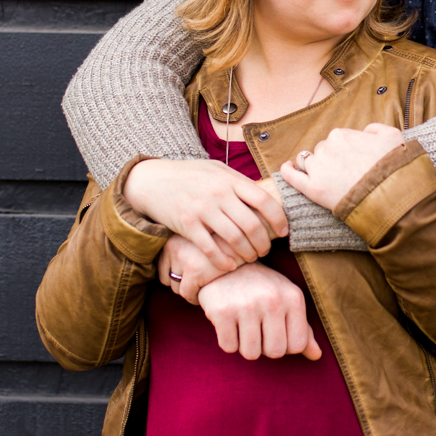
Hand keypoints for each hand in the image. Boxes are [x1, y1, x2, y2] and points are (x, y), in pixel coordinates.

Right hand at [123, 158, 287, 271]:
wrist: (152, 180)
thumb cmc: (189, 175)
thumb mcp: (216, 169)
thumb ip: (239, 182)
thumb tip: (265, 194)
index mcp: (230, 179)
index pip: (264, 201)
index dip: (278, 219)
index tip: (283, 232)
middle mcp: (218, 194)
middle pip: (252, 225)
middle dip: (264, 243)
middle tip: (265, 250)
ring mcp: (202, 209)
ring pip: (235, 239)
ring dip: (247, 254)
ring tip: (250, 258)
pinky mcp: (187, 225)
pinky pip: (211, 249)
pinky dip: (224, 261)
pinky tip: (230, 266)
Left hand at [158, 233, 235, 304]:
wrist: (245, 239)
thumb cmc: (222, 242)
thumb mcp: (199, 240)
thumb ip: (184, 249)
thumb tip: (171, 272)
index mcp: (172, 236)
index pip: (162, 265)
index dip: (176, 274)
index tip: (191, 276)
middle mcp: (173, 245)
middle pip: (166, 277)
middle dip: (182, 284)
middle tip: (198, 284)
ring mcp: (182, 257)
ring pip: (176, 287)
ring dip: (188, 291)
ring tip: (203, 288)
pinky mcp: (195, 270)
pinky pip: (187, 294)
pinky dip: (195, 298)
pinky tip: (206, 294)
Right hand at [197, 263, 321, 360]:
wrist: (227, 263)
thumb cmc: (262, 287)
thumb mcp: (286, 300)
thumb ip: (303, 330)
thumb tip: (316, 356)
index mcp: (293, 297)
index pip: (297, 345)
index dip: (284, 345)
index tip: (274, 331)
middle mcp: (273, 299)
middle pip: (275, 352)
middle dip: (265, 348)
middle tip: (257, 329)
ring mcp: (246, 305)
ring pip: (251, 353)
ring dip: (245, 346)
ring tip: (242, 325)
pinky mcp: (222, 311)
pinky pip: (229, 347)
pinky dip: (227, 341)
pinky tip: (228, 322)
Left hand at [279, 123, 404, 209]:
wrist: (390, 196)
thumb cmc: (393, 166)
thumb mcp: (392, 136)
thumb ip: (376, 128)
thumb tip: (365, 131)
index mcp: (340, 134)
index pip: (335, 140)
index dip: (344, 150)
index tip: (353, 160)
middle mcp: (325, 148)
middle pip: (321, 151)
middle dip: (330, 159)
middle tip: (345, 172)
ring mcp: (318, 169)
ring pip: (308, 162)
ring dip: (314, 166)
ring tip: (327, 177)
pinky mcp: (313, 189)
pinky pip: (292, 176)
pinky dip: (287, 171)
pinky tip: (286, 168)